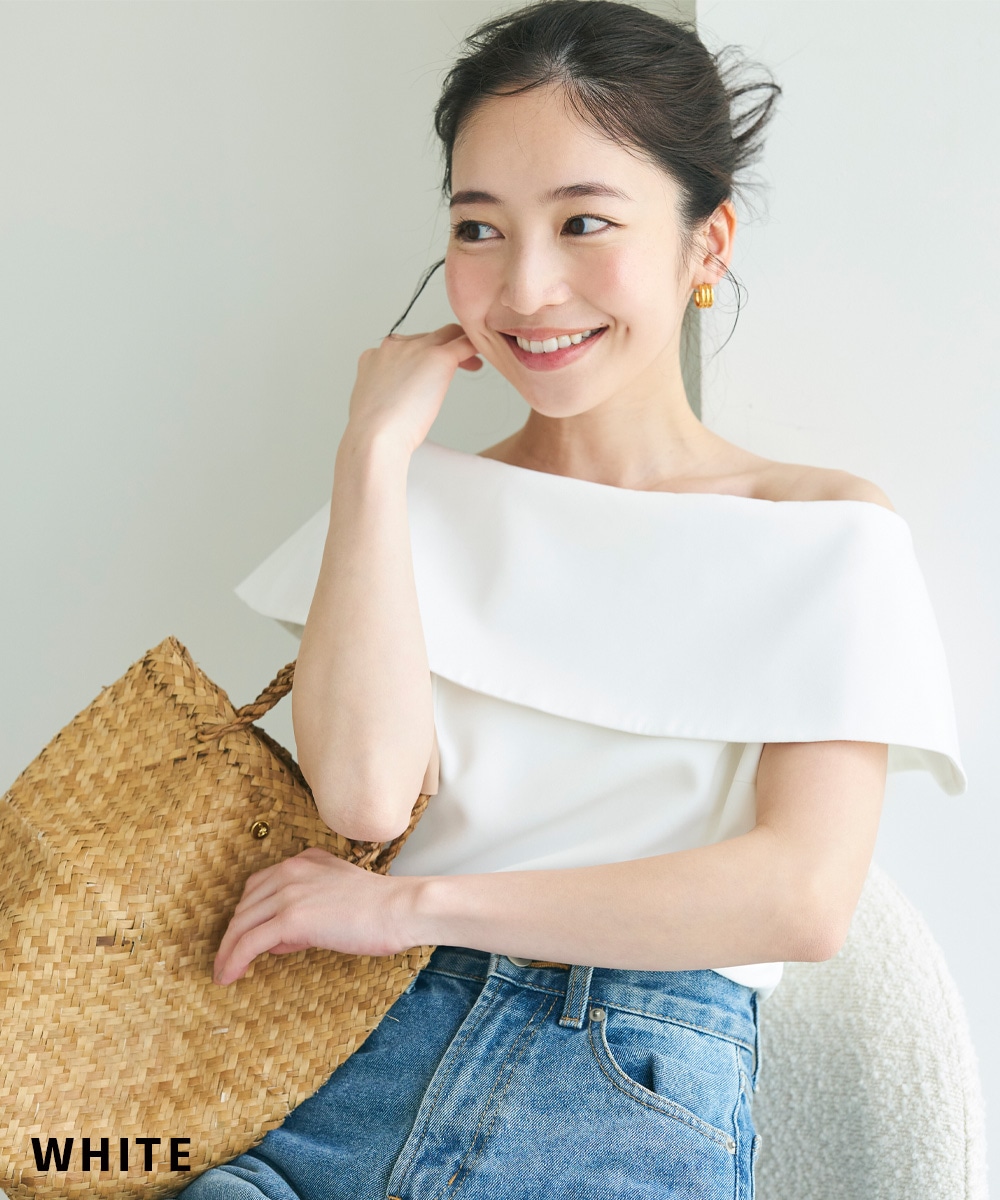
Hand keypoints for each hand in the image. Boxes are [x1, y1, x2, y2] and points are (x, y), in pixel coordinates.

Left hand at [212, 847, 415, 985]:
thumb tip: (275, 940)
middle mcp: (291, 870)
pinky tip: (229, 976)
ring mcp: (290, 893)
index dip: (247, 915)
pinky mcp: (291, 918)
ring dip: (227, 952)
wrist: (400, 910)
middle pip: (245, 906)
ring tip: (223, 973)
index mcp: (303, 861)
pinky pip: (249, 942)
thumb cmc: (378, 908)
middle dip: (233, 935)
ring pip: (242, 925)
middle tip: (228, 961)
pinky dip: (233, 960)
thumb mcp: (336, 894)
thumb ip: (305, 907)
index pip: (259, 887)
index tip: (242, 937)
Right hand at [345, 323, 481, 454]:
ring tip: (472, 364)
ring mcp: (415, 349)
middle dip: (442, 348)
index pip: (403, 347)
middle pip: (426, 337)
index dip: (421, 356)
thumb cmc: (375, 433)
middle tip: (461, 365)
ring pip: (446, 335)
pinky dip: (474, 347)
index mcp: (373, 358)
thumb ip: (388, 393)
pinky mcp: (438, 357)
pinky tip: (481, 358)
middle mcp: (393, 346)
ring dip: (459, 347)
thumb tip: (401, 400)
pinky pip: (463, 343)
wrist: (375, 436)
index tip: (431, 372)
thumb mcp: (376, 406)